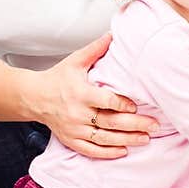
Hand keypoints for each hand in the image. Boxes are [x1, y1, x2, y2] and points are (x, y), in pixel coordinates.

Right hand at [36, 32, 157, 157]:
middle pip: (110, 122)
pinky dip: (108, 153)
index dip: (123, 104)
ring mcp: (74, 130)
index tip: (136, 106)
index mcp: (80, 93)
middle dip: (135, 125)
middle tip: (154, 125)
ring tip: (146, 139)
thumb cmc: (57, 78)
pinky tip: (124, 151)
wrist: (33, 97)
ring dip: (127, 140)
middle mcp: (77, 114)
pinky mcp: (71, 140)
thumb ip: (96, 49)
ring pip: (104, 139)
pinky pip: (91, 150)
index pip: (106, 101)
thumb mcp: (75, 61)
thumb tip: (114, 34)